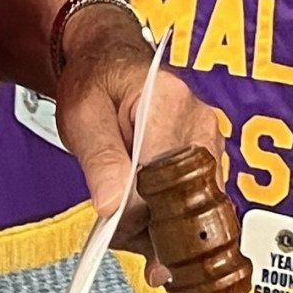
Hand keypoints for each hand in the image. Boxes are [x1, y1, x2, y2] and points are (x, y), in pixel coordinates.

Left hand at [51, 6, 228, 279]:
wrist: (111, 58)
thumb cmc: (98, 80)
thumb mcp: (82, 115)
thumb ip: (98, 160)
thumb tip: (112, 208)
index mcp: (168, 101)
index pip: (160, 177)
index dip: (135, 213)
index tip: (111, 230)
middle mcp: (199, 120)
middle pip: (187, 196)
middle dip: (152, 228)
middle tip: (118, 235)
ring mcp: (210, 139)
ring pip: (197, 206)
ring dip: (162, 226)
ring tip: (126, 222)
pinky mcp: (210, 157)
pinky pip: (198, 201)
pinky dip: (171, 218)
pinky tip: (146, 218)